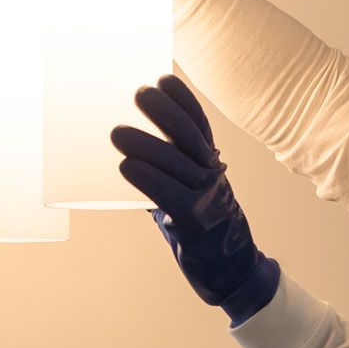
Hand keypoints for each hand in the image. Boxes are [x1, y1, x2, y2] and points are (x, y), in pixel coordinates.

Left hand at [110, 74, 281, 325]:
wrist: (231, 268)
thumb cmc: (198, 224)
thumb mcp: (186, 189)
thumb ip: (161, 169)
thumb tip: (118, 149)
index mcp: (210, 161)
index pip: (198, 122)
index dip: (182, 99)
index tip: (162, 79)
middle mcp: (211, 173)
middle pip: (188, 135)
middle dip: (163, 111)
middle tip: (138, 94)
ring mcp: (206, 197)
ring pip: (176, 163)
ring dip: (146, 144)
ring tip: (117, 132)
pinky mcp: (195, 222)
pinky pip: (170, 195)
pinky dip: (147, 178)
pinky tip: (126, 167)